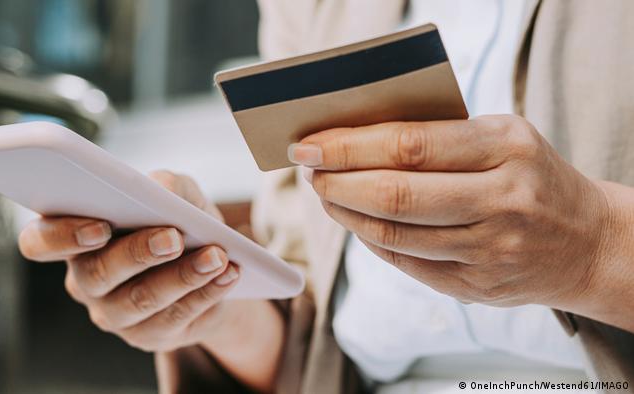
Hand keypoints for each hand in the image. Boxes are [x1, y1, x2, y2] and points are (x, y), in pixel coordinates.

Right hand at [18, 170, 239, 352]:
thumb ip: (166, 184)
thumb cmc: (179, 220)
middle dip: (137, 253)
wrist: (211, 263)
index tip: (100, 226)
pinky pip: (175, 319)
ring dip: (182, 276)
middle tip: (174, 237)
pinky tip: (228, 274)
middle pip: (96, 274)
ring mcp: (114, 314)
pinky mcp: (149, 336)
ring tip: (216, 256)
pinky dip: (206, 293)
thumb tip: (161, 191)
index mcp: (75, 238)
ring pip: (140, 300)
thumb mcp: (177, 194)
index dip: (61, 236)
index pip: (40, 242)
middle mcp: (86, 280)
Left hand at [290, 115, 613, 310]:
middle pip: (395, 194)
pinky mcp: (477, 286)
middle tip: (309, 171)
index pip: (409, 145)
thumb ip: (437, 136)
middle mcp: (503, 200)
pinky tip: (357, 222)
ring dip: (346, 214)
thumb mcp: (499, 137)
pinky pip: (406, 262)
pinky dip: (371, 240)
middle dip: (337, 182)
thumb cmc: (528, 175)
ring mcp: (491, 250)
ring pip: (394, 234)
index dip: (349, 147)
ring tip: (327, 194)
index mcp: (507, 148)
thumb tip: (352, 140)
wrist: (583, 241)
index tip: (310, 144)